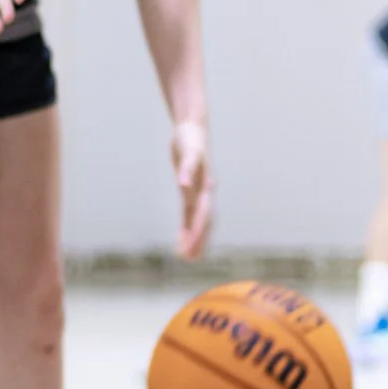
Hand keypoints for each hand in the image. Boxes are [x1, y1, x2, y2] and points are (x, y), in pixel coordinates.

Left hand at [171, 119, 213, 258]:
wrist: (192, 128)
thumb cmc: (190, 138)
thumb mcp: (188, 151)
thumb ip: (187, 169)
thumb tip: (183, 185)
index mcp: (206, 185)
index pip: (203, 214)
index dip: (197, 232)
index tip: (191, 248)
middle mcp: (205, 192)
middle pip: (204, 222)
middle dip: (199, 241)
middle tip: (191, 260)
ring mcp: (199, 192)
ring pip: (198, 221)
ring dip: (194, 238)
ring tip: (188, 258)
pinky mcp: (190, 190)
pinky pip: (188, 213)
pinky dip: (186, 227)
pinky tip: (181, 239)